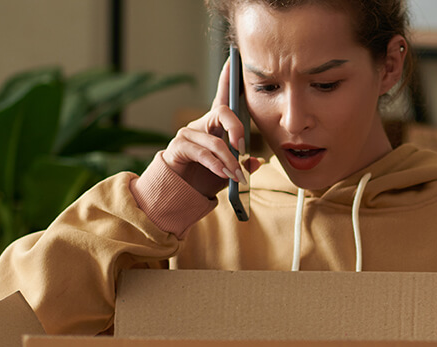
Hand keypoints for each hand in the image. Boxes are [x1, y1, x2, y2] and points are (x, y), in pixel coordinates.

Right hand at [162, 58, 258, 196]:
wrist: (181, 194)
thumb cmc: (206, 179)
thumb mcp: (230, 171)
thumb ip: (244, 165)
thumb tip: (258, 162)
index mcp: (215, 126)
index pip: (222, 97)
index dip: (227, 78)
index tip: (234, 61)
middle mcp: (201, 124)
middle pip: (222, 112)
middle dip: (237, 128)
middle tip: (244, 146)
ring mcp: (188, 134)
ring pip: (215, 141)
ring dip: (229, 161)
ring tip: (237, 176)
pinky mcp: (178, 147)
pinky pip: (202, 153)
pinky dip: (216, 165)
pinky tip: (224, 174)